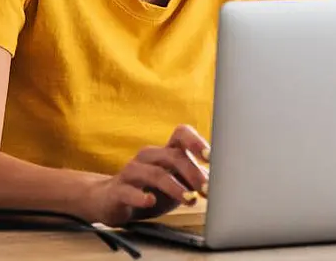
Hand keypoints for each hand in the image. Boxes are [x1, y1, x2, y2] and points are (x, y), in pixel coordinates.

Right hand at [82, 124, 210, 225]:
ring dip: (175, 187)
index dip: (196, 142)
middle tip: (207, 190)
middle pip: (173, 156)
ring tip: (190, 200)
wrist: (111, 201)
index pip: (181, 134)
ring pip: (155, 173)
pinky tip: (150, 201)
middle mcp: (148, 157)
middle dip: (193, 173)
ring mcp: (131, 172)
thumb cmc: (150, 191)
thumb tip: (224, 183)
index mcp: (164, 152)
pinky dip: (141, 196)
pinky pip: (129, 191)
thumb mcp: (176, 184)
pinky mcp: (117, 190)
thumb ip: (195, 180)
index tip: (210, 157)